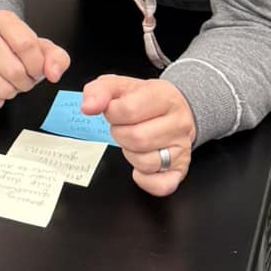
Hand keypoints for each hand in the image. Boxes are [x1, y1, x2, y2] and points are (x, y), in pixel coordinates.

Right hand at [0, 9, 69, 110]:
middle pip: (15, 71)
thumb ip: (56, 57)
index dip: (37, 64)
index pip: (27, 45)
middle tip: (21, 76)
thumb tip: (53, 73)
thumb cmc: (11, 50)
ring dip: (11, 91)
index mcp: (3, 20)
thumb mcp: (39, 47)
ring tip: (6, 80)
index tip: (36, 69)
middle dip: (25, 82)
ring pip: (2, 89)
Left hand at [82, 75, 196, 195]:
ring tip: (134, 141)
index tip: (114, 111)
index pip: (129, 110)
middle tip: (123, 127)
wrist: (173, 108)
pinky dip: (146, 180)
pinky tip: (141, 166)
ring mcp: (182, 148)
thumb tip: (88, 106)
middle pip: (136, 138)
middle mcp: (178, 123)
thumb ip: (99, 91)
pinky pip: (162, 185)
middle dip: (120, 134)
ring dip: (131, 154)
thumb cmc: (145, 99)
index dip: (112, 113)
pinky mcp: (181, 169)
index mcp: (164, 97)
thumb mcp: (120, 86)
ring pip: (146, 162)